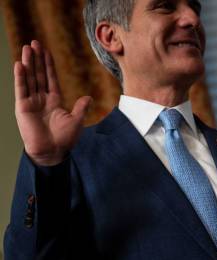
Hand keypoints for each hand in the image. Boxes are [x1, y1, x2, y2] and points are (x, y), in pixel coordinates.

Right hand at [15, 40, 91, 165]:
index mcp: (54, 100)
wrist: (52, 152)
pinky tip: (20, 64)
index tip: (46, 50)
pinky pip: (21, 89)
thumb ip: (81, 108)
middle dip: (37, 59)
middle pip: (38, 74)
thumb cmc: (64, 140)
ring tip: (27, 48)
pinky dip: (21, 77)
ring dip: (28, 63)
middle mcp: (41, 99)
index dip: (48, 64)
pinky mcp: (23, 107)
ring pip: (30, 78)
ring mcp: (31, 102)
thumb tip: (89, 97)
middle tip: (34, 43)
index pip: (50, 78)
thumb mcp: (76, 121)